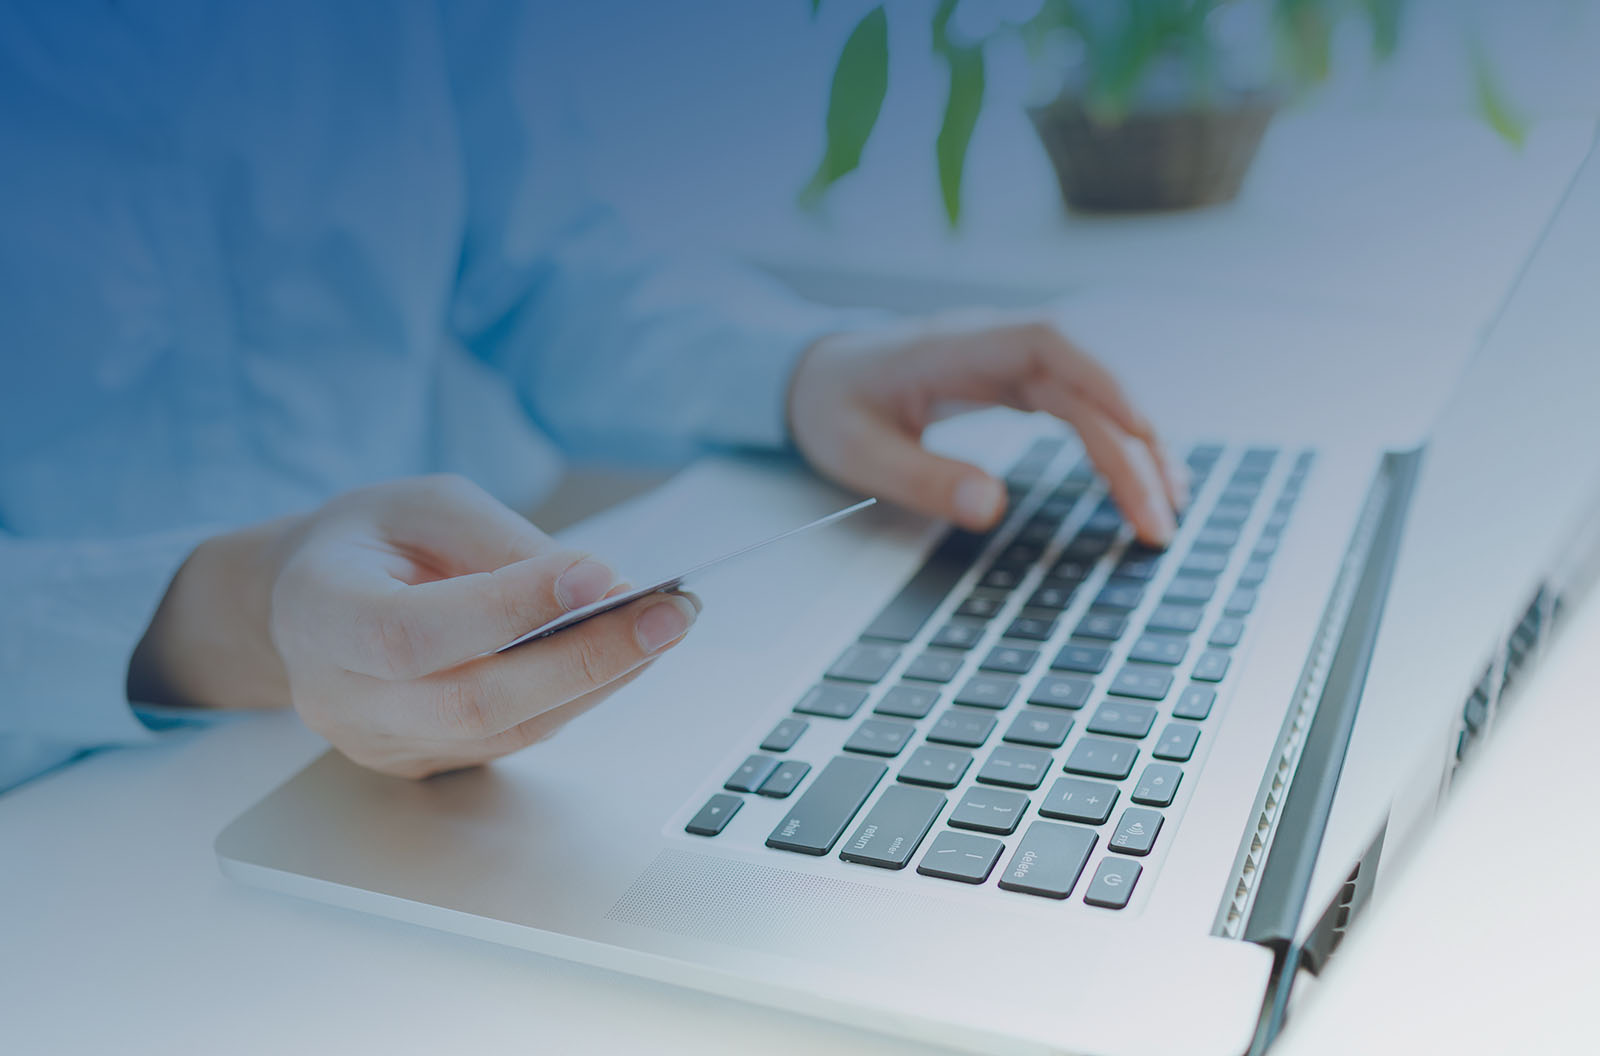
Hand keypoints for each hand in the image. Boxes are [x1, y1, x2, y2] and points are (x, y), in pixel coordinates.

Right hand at [128, 475, 696, 777]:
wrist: (308, 604)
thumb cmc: (368, 542)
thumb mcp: (424, 506)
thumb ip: (501, 543)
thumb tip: (594, 584)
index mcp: (320, 612)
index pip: (412, 632)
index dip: (507, 609)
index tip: (596, 574)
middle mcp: (343, 696)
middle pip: (473, 702)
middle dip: (585, 658)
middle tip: (669, 614)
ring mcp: (383, 742)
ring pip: (508, 728)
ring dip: (599, 678)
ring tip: (664, 625)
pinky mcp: (426, 762)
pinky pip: (516, 737)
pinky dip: (578, 693)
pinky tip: (624, 653)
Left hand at [787, 314, 1186, 543]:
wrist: (813, 375)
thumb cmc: (831, 404)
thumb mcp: (857, 451)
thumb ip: (920, 476)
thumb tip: (991, 509)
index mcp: (957, 345)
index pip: (1049, 345)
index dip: (1103, 382)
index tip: (1141, 434)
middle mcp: (996, 344)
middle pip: (1085, 385)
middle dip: (1131, 448)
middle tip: (1157, 519)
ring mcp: (1010, 361)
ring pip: (1092, 397)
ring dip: (1135, 448)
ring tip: (1167, 507)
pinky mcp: (1016, 382)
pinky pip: (1079, 407)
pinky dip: (1113, 442)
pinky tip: (1139, 478)